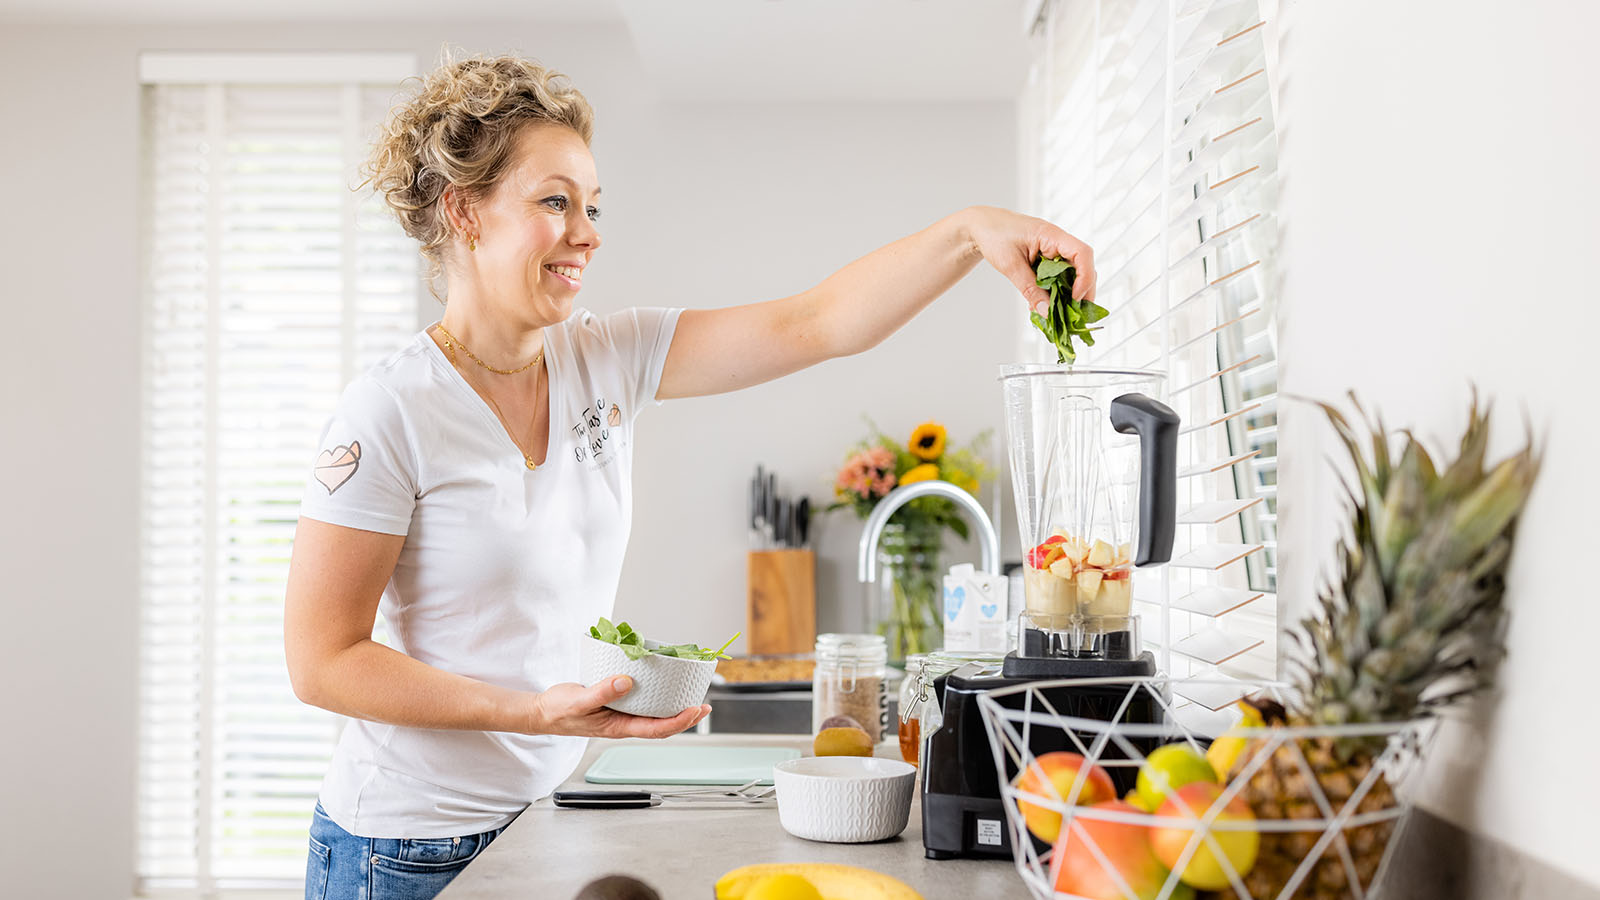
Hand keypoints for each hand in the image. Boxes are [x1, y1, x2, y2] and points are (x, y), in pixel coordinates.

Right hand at [529, 677, 710, 738]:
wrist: (544, 712)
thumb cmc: (559, 711)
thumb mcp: (579, 701)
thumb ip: (602, 693)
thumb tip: (625, 681)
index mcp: (618, 728)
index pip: (656, 729)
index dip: (679, 722)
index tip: (695, 710)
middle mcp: (624, 723)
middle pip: (662, 725)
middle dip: (685, 718)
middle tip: (704, 704)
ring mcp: (621, 715)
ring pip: (654, 715)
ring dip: (674, 708)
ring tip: (691, 696)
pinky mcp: (617, 704)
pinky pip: (643, 704)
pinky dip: (657, 697)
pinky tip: (663, 686)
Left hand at [962, 205, 1096, 316]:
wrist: (981, 227)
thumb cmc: (994, 236)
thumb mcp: (1011, 266)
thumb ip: (1030, 289)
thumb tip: (1046, 311)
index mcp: (1052, 235)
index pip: (1082, 253)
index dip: (1085, 277)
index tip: (1075, 297)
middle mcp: (1058, 243)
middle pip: (1083, 267)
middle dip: (1082, 292)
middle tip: (1075, 315)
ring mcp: (1054, 252)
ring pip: (1072, 275)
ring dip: (1067, 295)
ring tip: (1059, 314)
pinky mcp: (1047, 260)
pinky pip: (1058, 278)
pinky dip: (1055, 292)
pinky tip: (1044, 305)